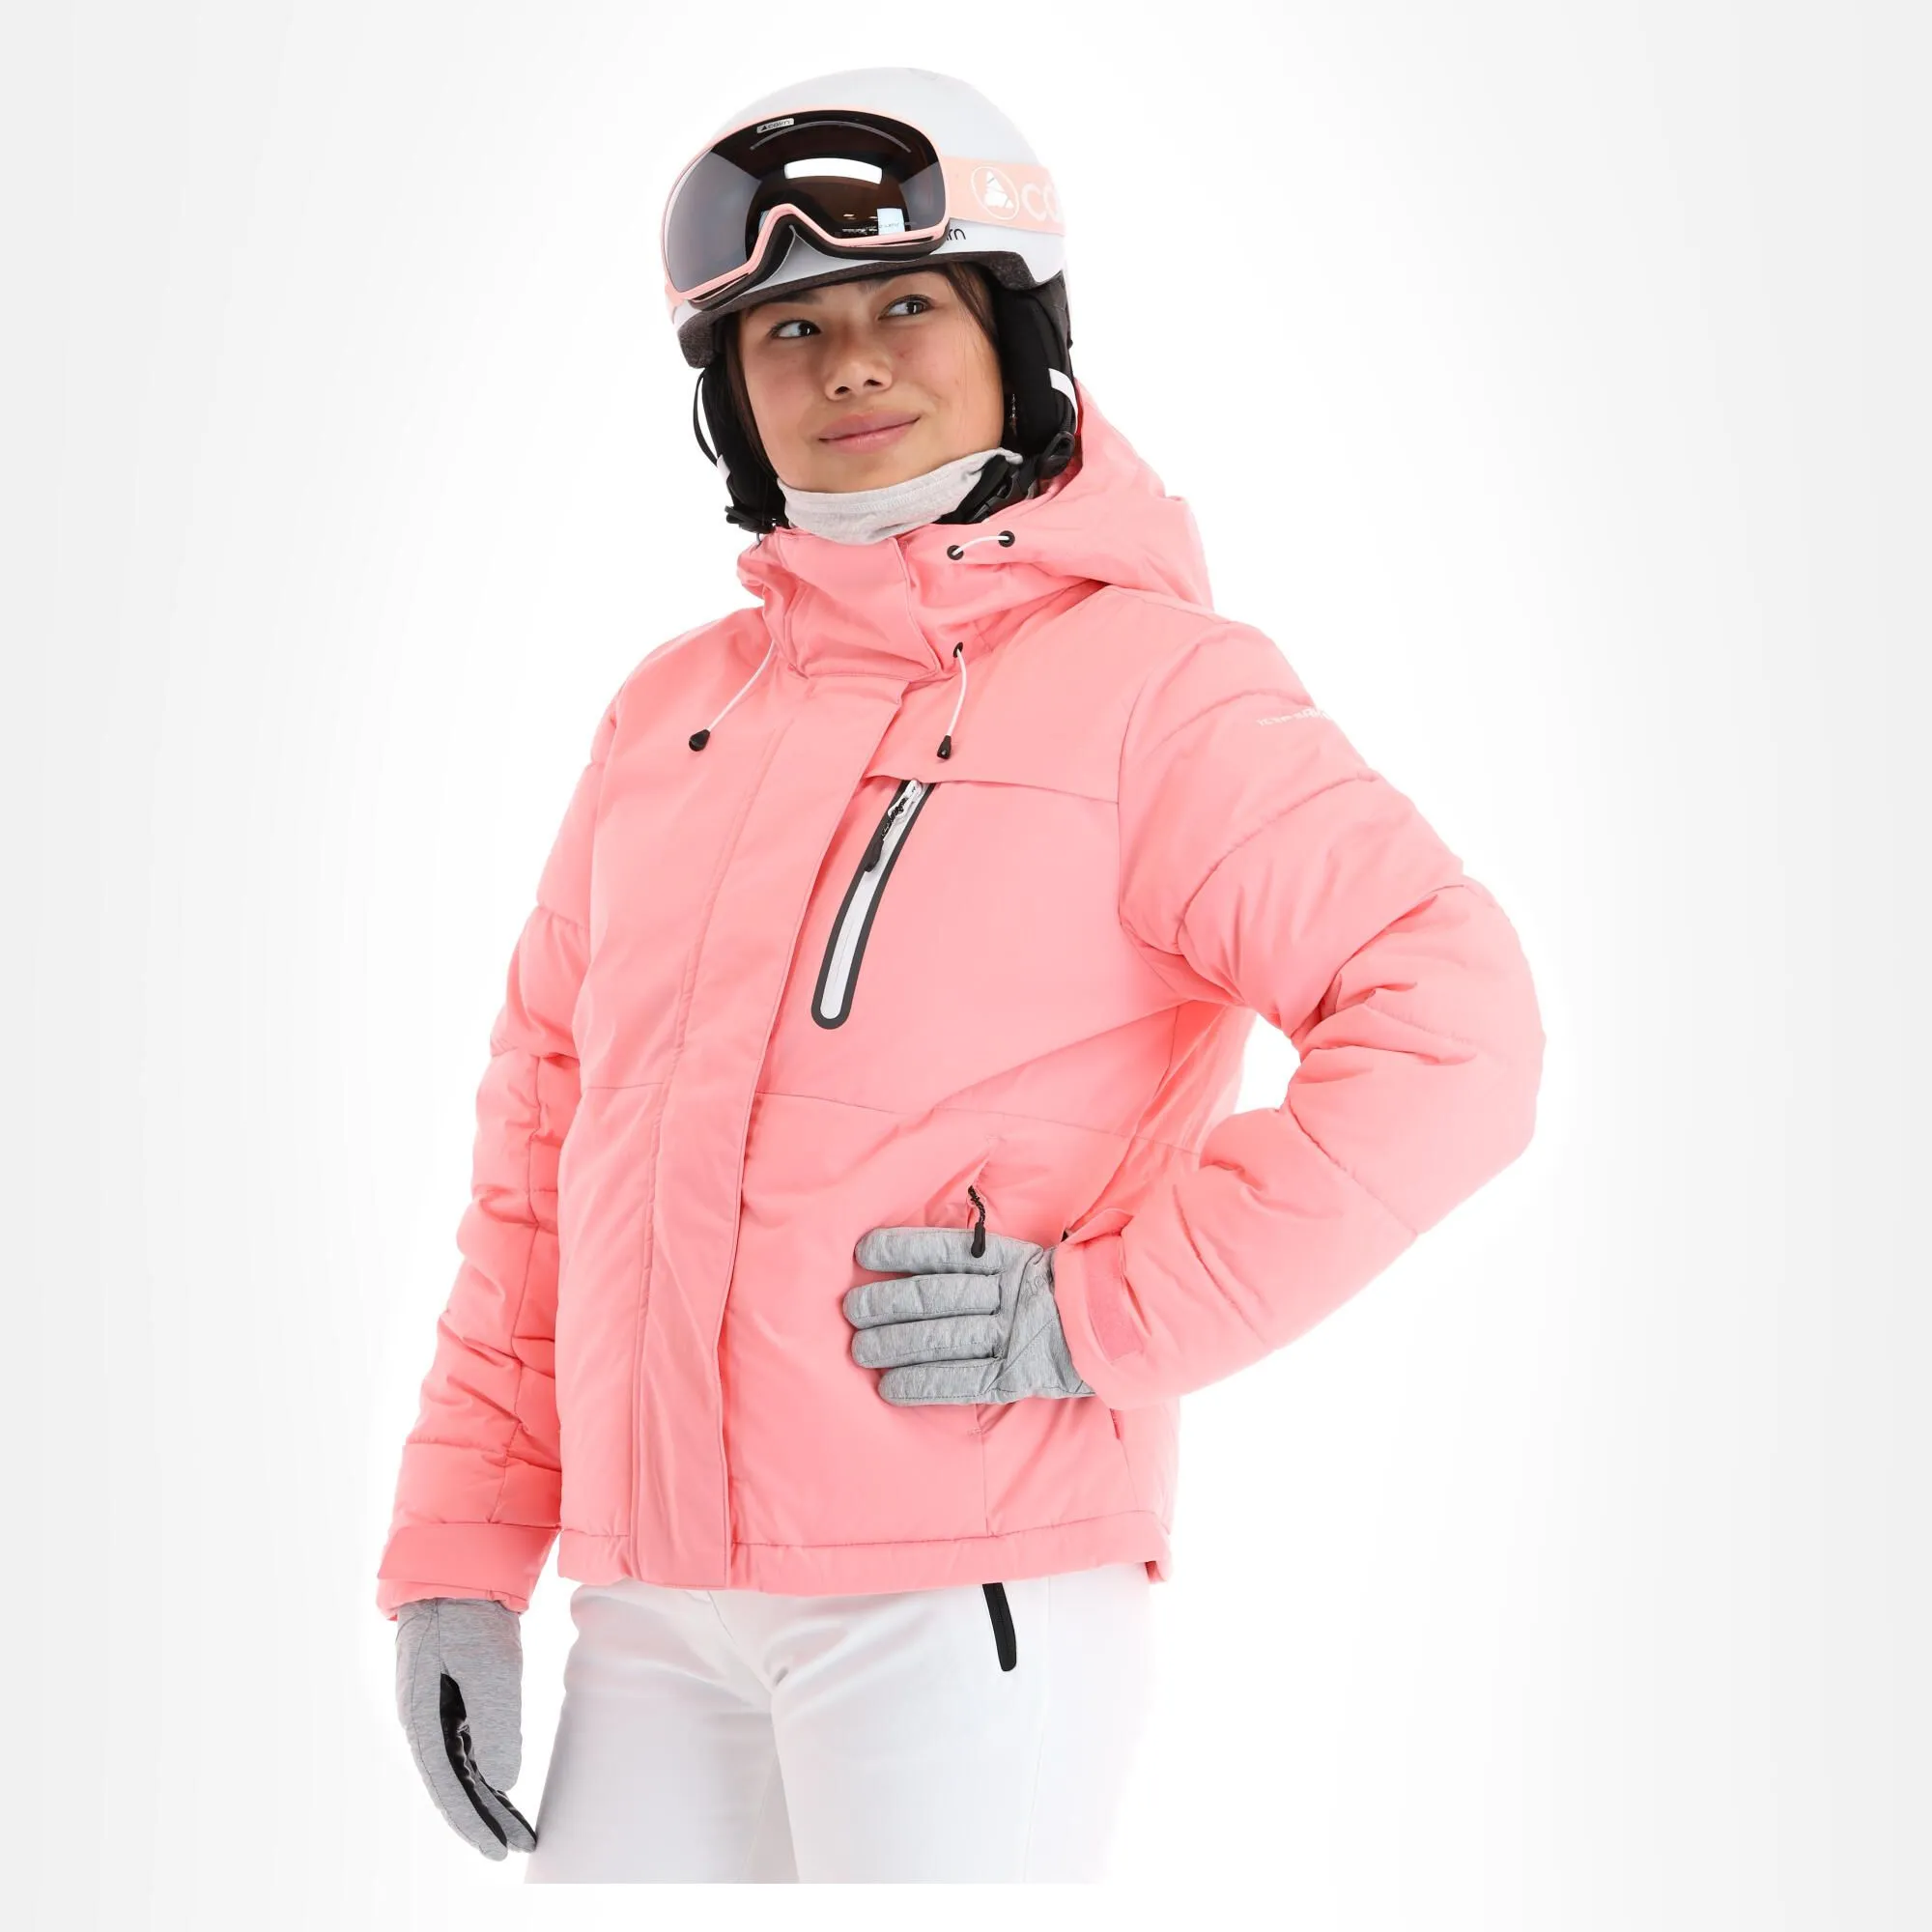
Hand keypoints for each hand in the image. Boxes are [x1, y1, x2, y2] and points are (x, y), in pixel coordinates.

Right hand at [394, 1597, 536, 1859]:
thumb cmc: (468, 1615)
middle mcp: (424, 1721)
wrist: (458, 1570)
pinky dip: (489, 1771)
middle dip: (485, 1821)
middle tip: (518, 1849)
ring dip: (489, 1800)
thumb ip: (495, 1723)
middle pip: (455, 1785)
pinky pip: (469, 1746)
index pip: (447, 1786)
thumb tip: (503, 1783)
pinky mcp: (453, 1697)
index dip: (473, 1823)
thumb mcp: (487, 1665)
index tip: (498, 1851)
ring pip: (463, 1769)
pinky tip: (505, 1789)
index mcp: (422, 1718)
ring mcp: (436, 1710)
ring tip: (519, 1830)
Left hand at [845, 1222, 1095, 1403]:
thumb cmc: (1061, 1293)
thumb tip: (922, 1257)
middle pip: (937, 1295)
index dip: (904, 1249)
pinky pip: (963, 1380)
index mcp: (1010, 1260)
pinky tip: (891, 1387)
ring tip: (860, 1351)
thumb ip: (985, 1259)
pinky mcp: (1017, 1375)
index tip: (866, 1250)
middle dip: (888, 1302)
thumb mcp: (1029, 1262)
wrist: (1121, 1330)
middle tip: (851, 1310)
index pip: (947, 1251)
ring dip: (896, 1345)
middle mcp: (1008, 1294)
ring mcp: (1013, 1335)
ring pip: (944, 1337)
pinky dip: (924, 1384)